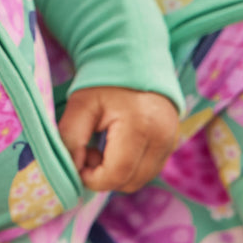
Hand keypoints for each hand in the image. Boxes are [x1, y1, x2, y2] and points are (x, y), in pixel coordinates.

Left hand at [59, 86, 179, 193]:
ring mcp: (171, 141)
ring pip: (141, 179)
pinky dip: (130, 167)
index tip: (78, 162)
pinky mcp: (173, 142)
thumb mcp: (80, 105)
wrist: (133, 59)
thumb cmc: (104, 82)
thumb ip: (70, 139)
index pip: (117, 174)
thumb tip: (72, 169)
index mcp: (140, 126)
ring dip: (118, 174)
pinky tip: (118, 147)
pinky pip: (149, 169)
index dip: (92, 178)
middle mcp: (162, 138)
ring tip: (103, 147)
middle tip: (89, 151)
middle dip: (104, 176)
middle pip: (130, 182)